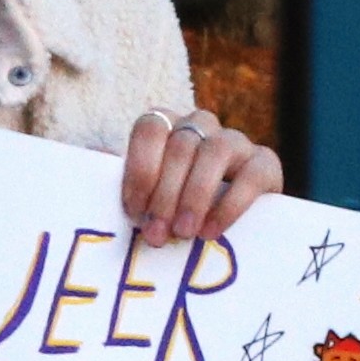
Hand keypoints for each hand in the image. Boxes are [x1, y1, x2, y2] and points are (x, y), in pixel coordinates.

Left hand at [117, 103, 284, 251]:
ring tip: (185, 233)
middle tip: (156, 235)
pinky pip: (251, 175)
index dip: (139, 168)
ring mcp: (236, 141)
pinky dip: (230, 204)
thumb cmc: (174, 210)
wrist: (233, 226)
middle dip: (165, 194)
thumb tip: (94, 158)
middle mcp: (201, 125)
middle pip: (180, 145)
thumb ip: (123, 182)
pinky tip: (212, 231)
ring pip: (215, 151)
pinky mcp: (266, 164)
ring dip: (196, 195)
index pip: (150, 128)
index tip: (133, 211)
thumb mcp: (146, 198)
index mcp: (167, 126)